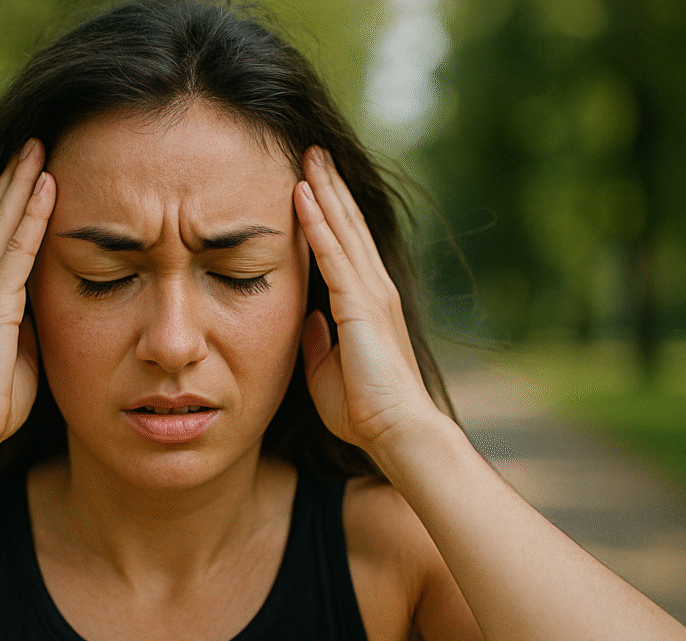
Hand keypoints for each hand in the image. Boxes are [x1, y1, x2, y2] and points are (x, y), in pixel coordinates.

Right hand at [0, 138, 54, 453]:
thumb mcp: (19, 350)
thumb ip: (28, 322)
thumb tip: (45, 305)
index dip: (13, 201)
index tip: (31, 170)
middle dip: (15, 178)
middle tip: (33, 140)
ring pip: (4, 223)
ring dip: (23, 183)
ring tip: (38, 146)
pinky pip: (16, 249)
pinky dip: (32, 216)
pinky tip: (46, 186)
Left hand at [294, 146, 439, 456]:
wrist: (396, 431)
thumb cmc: (365, 410)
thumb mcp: (327, 372)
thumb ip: (320, 343)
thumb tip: (311, 320)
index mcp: (366, 304)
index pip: (345, 246)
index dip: (329, 212)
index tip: (310, 182)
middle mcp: (373, 289)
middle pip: (348, 226)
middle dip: (329, 186)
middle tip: (312, 151)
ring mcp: (370, 293)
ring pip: (342, 229)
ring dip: (324, 190)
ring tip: (308, 155)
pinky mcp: (361, 305)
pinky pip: (333, 255)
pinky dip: (317, 223)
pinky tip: (303, 195)